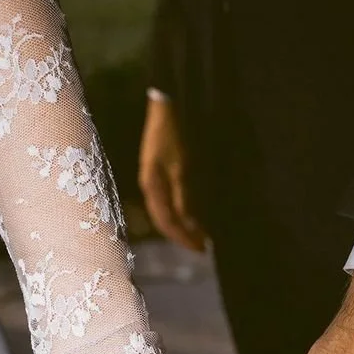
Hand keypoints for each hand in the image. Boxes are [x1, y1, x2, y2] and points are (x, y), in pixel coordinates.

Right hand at [139, 95, 206, 251]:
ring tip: (198, 234)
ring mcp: (153, 179)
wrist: (165, 104)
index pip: (168, 223)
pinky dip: (180, 211)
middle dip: (183, 235)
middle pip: (164, 220)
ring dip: (182, 225)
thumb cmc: (174, 134)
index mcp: (153, 187)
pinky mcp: (159, 171)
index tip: (202, 249)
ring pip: (165, 212)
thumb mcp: (182, 166)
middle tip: (202, 247)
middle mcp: (150, 186)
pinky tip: (191, 213)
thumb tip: (190, 224)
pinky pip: (168, 200)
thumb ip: (184, 197)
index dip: (184, 238)